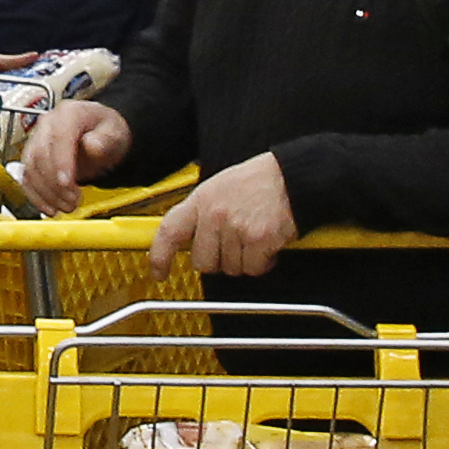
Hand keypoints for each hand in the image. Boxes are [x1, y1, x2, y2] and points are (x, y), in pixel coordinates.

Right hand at [19, 102, 129, 213]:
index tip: (68, 183)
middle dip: (55, 183)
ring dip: (46, 193)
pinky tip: (49, 208)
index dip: (60, 162)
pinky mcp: (32, 156)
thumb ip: (105, 140)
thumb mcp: (115, 132)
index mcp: (69, 113)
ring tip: (67, 206)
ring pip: (31, 168)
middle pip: (41, 155)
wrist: (100, 133)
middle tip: (73, 201)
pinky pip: (26, 177)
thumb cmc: (106, 131)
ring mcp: (37, 139)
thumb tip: (92, 145)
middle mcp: (48, 124)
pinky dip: (35, 196)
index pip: (58, 137)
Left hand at [148, 154, 296, 276]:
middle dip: (217, 261)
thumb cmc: (256, 182)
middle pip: (203, 261)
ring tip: (252, 240)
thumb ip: (200, 213)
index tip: (158, 271)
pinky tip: (266, 246)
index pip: (169, 232)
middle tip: (231, 248)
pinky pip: (253, 268)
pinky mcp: (259, 240)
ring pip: (230, 267)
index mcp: (201, 201)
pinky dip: (262, 263)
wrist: (290, 177)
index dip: (159, 256)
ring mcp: (236, 228)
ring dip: (243, 260)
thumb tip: (186, 239)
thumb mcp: (217, 188)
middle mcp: (215, 215)